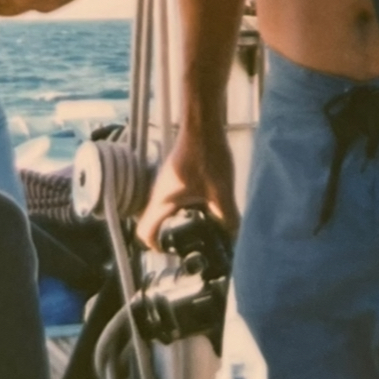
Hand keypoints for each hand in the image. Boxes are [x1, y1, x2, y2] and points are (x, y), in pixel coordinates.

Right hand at [137, 125, 238, 248]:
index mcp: (162, 201)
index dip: (154, 248)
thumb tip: (235, 237)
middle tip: (189, 246)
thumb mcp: (220, 192)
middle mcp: (159, 193)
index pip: (144, 232)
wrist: (203, 124)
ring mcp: (166, 183)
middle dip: (168, 238)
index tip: (171, 254)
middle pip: (154, 223)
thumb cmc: (207, 155)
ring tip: (201, 228)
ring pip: (164, 210)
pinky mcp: (176, 175)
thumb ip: (227, 217)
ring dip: (177, 222)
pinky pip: (174, 198)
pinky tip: (206, 207)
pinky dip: (184, 208)